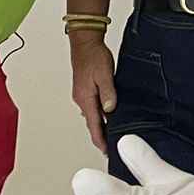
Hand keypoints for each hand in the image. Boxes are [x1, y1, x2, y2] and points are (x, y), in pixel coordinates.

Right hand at [68, 32, 115, 149]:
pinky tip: (109, 114)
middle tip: (111, 147)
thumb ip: (108, 93)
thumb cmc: (93, 56)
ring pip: (93, 115)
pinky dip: (100, 114)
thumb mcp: (104, 75)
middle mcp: (82, 100)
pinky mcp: (85, 90)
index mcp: (85, 99)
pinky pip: (93, 107)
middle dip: (101, 136)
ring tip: (112, 134)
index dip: (100, 140)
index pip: (94, 125)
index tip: (106, 151)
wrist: (84, 43)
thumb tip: (110, 110)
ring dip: (101, 125)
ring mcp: (82, 95)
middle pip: (92, 123)